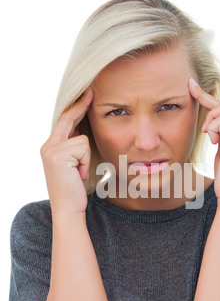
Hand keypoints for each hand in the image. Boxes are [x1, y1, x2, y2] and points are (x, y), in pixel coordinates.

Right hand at [40, 88, 93, 215]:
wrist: (68, 209)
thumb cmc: (74, 190)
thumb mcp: (74, 165)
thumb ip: (74, 149)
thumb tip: (82, 133)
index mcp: (51, 147)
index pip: (65, 122)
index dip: (76, 108)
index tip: (87, 95)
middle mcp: (48, 146)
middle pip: (68, 119)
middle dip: (81, 106)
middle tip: (92, 91)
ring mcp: (51, 150)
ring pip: (82, 139)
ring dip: (87, 158)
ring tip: (80, 173)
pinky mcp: (57, 155)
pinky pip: (83, 148)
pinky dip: (86, 162)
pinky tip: (79, 175)